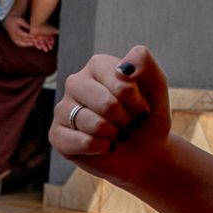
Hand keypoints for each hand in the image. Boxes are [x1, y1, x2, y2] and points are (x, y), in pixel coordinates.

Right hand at [4, 15, 36, 48]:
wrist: (9, 24)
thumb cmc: (16, 21)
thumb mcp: (20, 20)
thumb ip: (26, 24)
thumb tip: (32, 28)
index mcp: (15, 31)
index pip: (22, 34)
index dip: (27, 36)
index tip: (33, 36)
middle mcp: (14, 37)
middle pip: (22, 40)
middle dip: (30, 40)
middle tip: (37, 40)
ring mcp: (14, 40)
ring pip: (22, 43)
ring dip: (29, 44)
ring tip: (35, 43)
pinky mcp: (15, 42)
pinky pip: (21, 44)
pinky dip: (26, 45)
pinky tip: (32, 44)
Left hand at [32, 25, 57, 52]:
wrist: (37, 24)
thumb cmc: (46, 26)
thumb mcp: (53, 30)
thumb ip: (57, 32)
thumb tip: (64, 33)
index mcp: (47, 32)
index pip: (49, 37)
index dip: (51, 41)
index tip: (53, 44)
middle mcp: (43, 34)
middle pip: (45, 41)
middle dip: (48, 45)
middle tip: (50, 49)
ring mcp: (38, 35)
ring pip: (41, 42)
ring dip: (44, 46)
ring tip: (46, 50)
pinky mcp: (33, 37)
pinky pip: (35, 42)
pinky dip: (38, 45)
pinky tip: (40, 48)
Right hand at [51, 45, 169, 188]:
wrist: (142, 151)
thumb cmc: (146, 116)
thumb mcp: (156, 84)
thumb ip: (143, 61)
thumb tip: (124, 67)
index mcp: (97, 65)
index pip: (120, 81)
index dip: (136, 100)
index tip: (140, 107)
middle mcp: (75, 83)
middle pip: (106, 104)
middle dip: (124, 119)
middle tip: (127, 122)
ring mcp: (63, 109)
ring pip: (94, 124)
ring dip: (113, 134)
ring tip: (115, 133)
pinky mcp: (56, 134)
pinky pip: (83, 143)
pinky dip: (101, 148)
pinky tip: (103, 146)